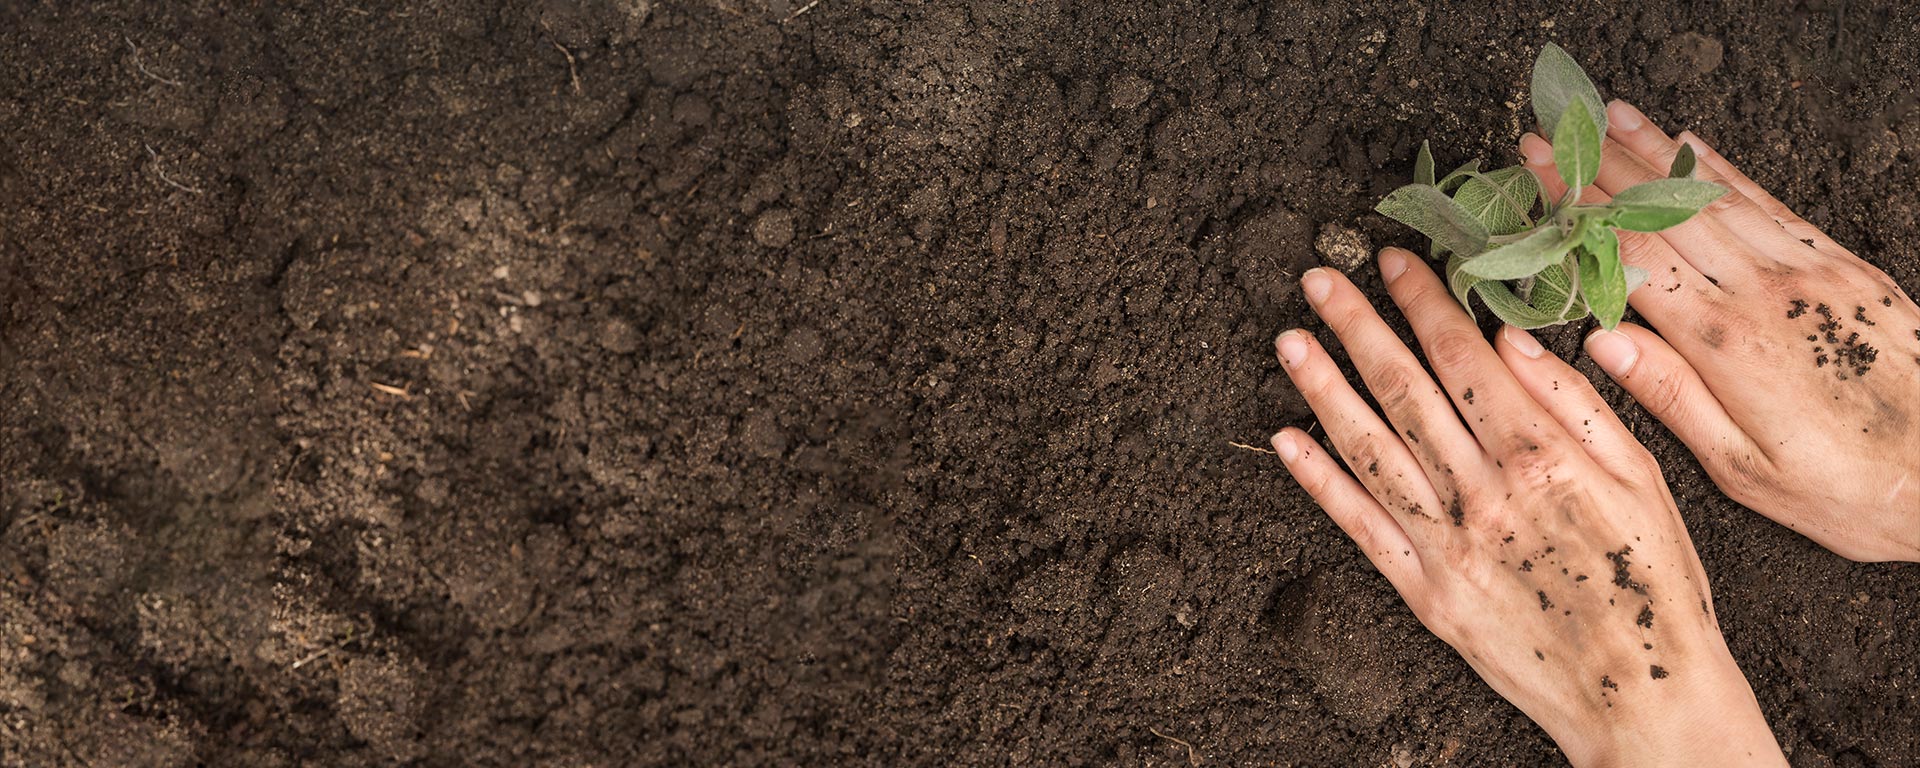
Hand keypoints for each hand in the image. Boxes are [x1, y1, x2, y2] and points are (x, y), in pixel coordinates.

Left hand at [1270, 251, 1783, 766]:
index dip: (1423, 303)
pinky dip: (1318, 481)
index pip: (1464, 357)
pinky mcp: (1424, 593)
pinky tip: (1286, 438)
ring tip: (1289, 340)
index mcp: (1543, 457)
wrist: (1645, 697)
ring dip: (1323, 388)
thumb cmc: (1658, 585)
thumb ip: (1578, 405)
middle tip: (1318, 279)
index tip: (1393, 260)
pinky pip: (1359, 526)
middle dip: (1358, 327)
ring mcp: (1447, 545)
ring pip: (1369, 448)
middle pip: (1405, 390)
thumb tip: (1512, 339)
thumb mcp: (1648, 481)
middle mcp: (1484, 494)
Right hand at [1519, 100, 1919, 561]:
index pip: (1631, 255)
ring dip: (1655, 153)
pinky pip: (1771, 204)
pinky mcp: (1846, 268)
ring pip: (1714, 197)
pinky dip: (1724, 172)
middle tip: (1551, 134)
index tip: (1537, 173)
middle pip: (1664, 213)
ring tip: (1610, 117)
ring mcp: (1809, 273)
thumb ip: (1673, 398)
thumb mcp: (1745, 472)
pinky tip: (1693, 147)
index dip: (1576, 208)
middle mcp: (1765, 293)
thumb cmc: (1848, 490)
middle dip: (1600, 168)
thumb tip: (1604, 343)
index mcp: (1728, 345)